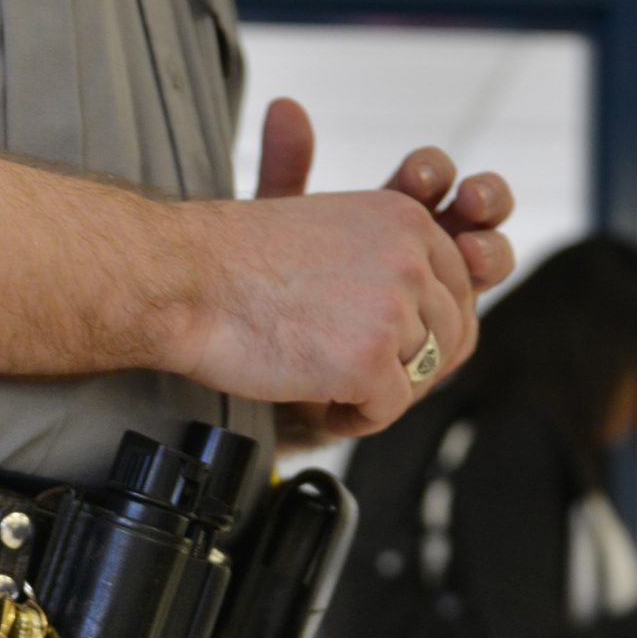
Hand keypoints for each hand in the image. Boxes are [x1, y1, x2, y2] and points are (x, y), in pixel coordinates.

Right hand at [206, 100, 517, 446]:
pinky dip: (354, 420)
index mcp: (405, 217)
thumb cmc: (234, 262)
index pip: (455, 290)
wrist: (181, 280)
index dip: (418, 331)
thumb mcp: (327, 229)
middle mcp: (411, 256)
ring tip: (321, 383)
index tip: (372, 343)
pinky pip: (390, 410)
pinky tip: (315, 402)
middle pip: (445, 337)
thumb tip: (425, 320)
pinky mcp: (371, 359)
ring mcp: (395, 308)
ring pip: (420, 376)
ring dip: (374, 391)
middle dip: (401, 365)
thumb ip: (385, 260)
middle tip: (347, 371)